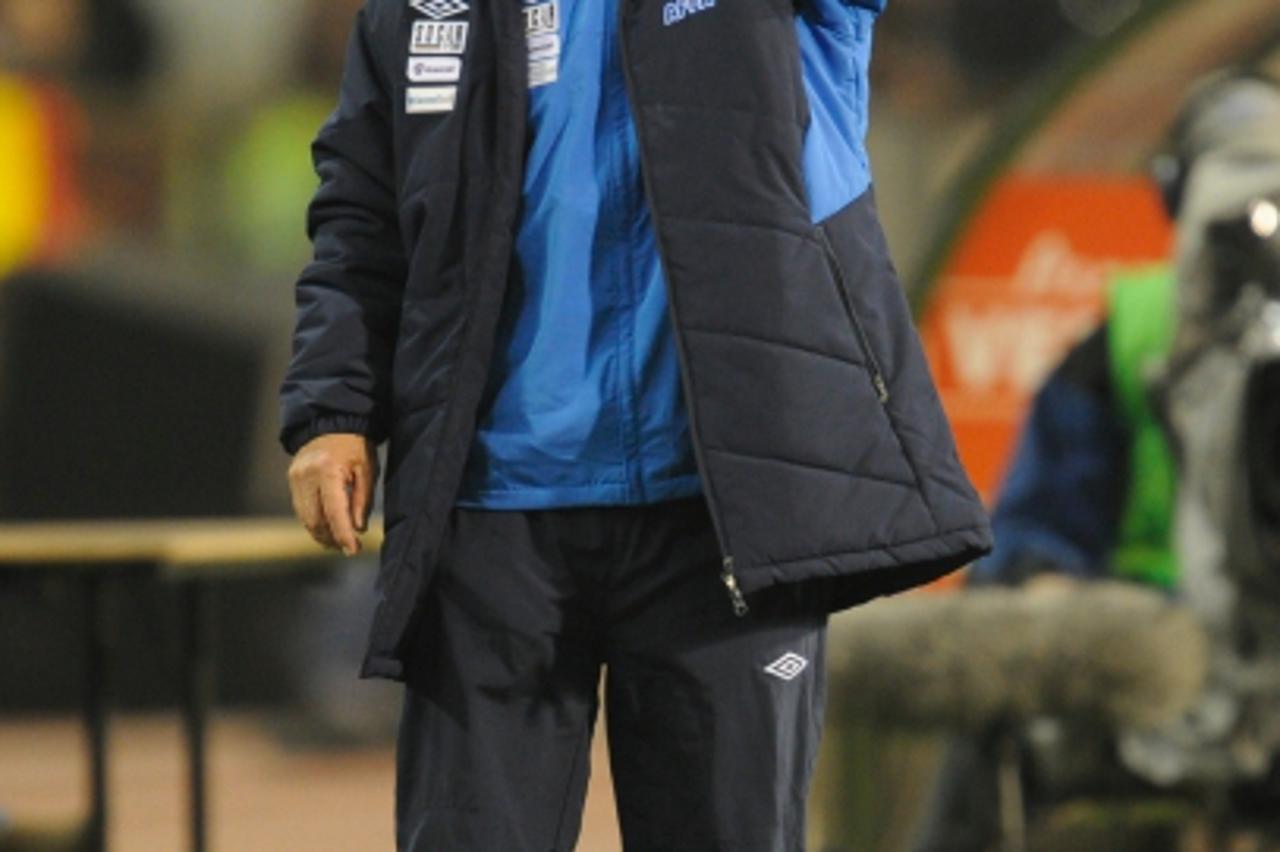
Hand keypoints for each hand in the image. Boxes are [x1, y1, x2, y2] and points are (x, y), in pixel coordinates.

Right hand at [287, 433, 378, 555]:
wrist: (331, 421)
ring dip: (321, 534)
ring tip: (339, 541)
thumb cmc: (354, 445)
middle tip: (348, 548)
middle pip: (315, 520)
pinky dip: (314, 521)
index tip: (354, 550)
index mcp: (327, 471)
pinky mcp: (291, 479)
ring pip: (305, 518)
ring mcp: (295, 478)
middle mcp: (306, 476)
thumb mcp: (367, 469)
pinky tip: (328, 527)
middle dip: (331, 538)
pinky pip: (301, 509)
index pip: (334, 513)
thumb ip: (362, 500)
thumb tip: (357, 529)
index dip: (343, 535)